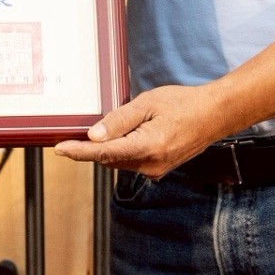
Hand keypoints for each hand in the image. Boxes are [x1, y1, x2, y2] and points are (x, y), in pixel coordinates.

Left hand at [54, 83, 229, 176]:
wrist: (214, 115)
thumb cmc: (184, 104)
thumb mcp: (148, 104)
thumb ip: (120, 120)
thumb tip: (94, 135)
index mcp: (148, 147)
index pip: (104, 153)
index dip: (79, 152)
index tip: (60, 149)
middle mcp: (151, 165)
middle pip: (109, 159)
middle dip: (90, 149)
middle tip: (71, 134)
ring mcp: (156, 170)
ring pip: (119, 162)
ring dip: (106, 149)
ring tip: (103, 129)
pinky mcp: (159, 170)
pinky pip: (131, 162)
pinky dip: (121, 151)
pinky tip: (123, 135)